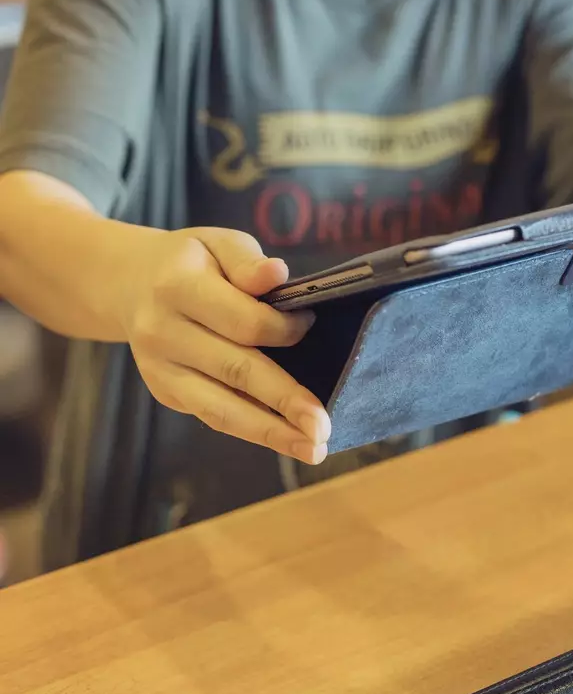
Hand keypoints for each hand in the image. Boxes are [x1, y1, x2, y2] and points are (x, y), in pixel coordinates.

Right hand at [116, 227, 329, 463]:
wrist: (128, 284)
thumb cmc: (192, 263)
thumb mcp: (218, 243)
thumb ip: (248, 260)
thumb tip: (276, 275)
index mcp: (178, 287)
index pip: (242, 321)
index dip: (284, 329)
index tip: (312, 324)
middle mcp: (162, 332)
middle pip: (235, 371)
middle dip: (284, 401)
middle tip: (323, 427)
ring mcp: (160, 369)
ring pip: (220, 408)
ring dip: (271, 433)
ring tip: (313, 450)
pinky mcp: (165, 392)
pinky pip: (214, 416)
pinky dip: (253, 431)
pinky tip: (287, 441)